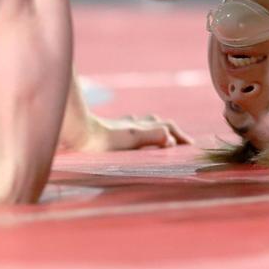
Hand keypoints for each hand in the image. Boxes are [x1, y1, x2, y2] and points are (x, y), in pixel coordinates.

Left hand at [62, 114, 191, 151]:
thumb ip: (152, 136)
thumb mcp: (131, 138)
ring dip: (153, 129)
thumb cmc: (103, 139)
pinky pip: (128, 129)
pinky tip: (127, 136)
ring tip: (157, 136)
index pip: (166, 127)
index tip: (190, 145)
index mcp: (140, 127)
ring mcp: (119, 127)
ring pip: (141, 124)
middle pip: (156, 123)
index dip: (179, 135)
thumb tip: (171, 139)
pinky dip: (136, 131)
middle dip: (168, 131)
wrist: (77, 133)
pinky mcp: (107, 132)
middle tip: (177, 141)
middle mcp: (132, 124)